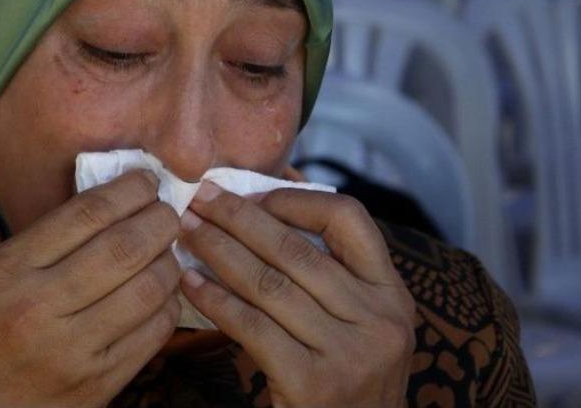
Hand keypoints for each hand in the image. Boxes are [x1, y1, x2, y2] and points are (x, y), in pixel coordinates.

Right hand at [0, 170, 181, 407]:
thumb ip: (45, 239)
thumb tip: (111, 202)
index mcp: (8, 269)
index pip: (85, 215)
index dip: (128, 191)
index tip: (147, 181)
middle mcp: (38, 307)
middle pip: (123, 248)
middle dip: (159, 221)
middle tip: (170, 212)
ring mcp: (71, 350)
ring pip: (146, 290)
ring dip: (169, 262)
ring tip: (168, 251)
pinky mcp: (97, 384)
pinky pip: (152, 334)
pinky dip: (167, 305)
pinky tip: (163, 292)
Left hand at [178, 184, 415, 407]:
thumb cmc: (346, 380)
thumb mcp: (360, 326)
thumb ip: (331, 279)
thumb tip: (261, 213)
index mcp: (392, 295)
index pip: (350, 219)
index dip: (296, 200)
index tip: (251, 196)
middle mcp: (379, 320)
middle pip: (296, 250)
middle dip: (239, 218)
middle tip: (201, 198)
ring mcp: (349, 354)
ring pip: (268, 284)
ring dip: (218, 251)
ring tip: (187, 232)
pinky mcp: (313, 384)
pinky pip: (252, 327)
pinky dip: (215, 300)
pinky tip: (189, 283)